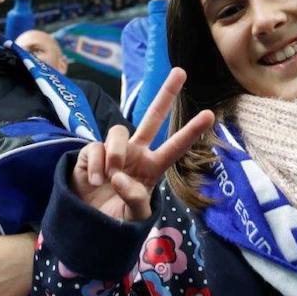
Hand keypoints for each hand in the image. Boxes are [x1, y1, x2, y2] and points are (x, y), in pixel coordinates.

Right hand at [71, 67, 214, 220]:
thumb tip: (121, 178)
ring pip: (118, 131)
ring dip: (116, 153)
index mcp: (152, 168)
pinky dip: (96, 166)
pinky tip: (96, 182)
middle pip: (153, 117)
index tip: (210, 114)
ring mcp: (113, 151)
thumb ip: (135, 201)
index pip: (175, 147)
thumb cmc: (115, 219)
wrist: (86, 224)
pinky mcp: (92, 153)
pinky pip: (95, 148)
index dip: (191, 131)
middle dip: (166, 93)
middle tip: (181, 71)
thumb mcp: (133, 218)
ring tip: (111, 179)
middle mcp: (136, 153)